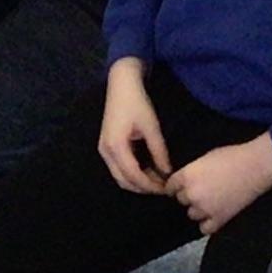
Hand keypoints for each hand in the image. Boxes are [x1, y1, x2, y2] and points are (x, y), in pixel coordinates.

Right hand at [98, 60, 172, 194]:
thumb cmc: (137, 102)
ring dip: (137, 182)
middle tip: (162, 188)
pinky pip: (118, 167)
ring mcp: (104, 149)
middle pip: (123, 181)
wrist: (121, 84)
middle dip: (143, 188)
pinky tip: (147, 170)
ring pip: (120, 176)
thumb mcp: (151, 127)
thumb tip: (168, 172)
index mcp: (116, 147)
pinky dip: (132, 173)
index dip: (149, 185)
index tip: (166, 189)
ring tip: (157, 180)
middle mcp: (106, 152)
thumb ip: (159, 151)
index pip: (133, 176)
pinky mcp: (107, 146)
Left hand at [168, 133, 271, 237]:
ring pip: (191, 214)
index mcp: (186, 176)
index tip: (179, 186)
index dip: (175, 186)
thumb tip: (186, 178)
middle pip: (181, 200)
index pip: (170, 186)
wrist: (255, 166)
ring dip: (198, 209)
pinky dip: (207, 223)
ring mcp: (205, 208)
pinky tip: (213, 216)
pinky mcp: (219, 219)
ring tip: (209, 202)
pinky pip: (204, 228)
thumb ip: (192, 171)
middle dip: (188, 195)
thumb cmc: (232, 155)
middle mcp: (192, 194)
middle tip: (201, 190)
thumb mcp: (205, 157)